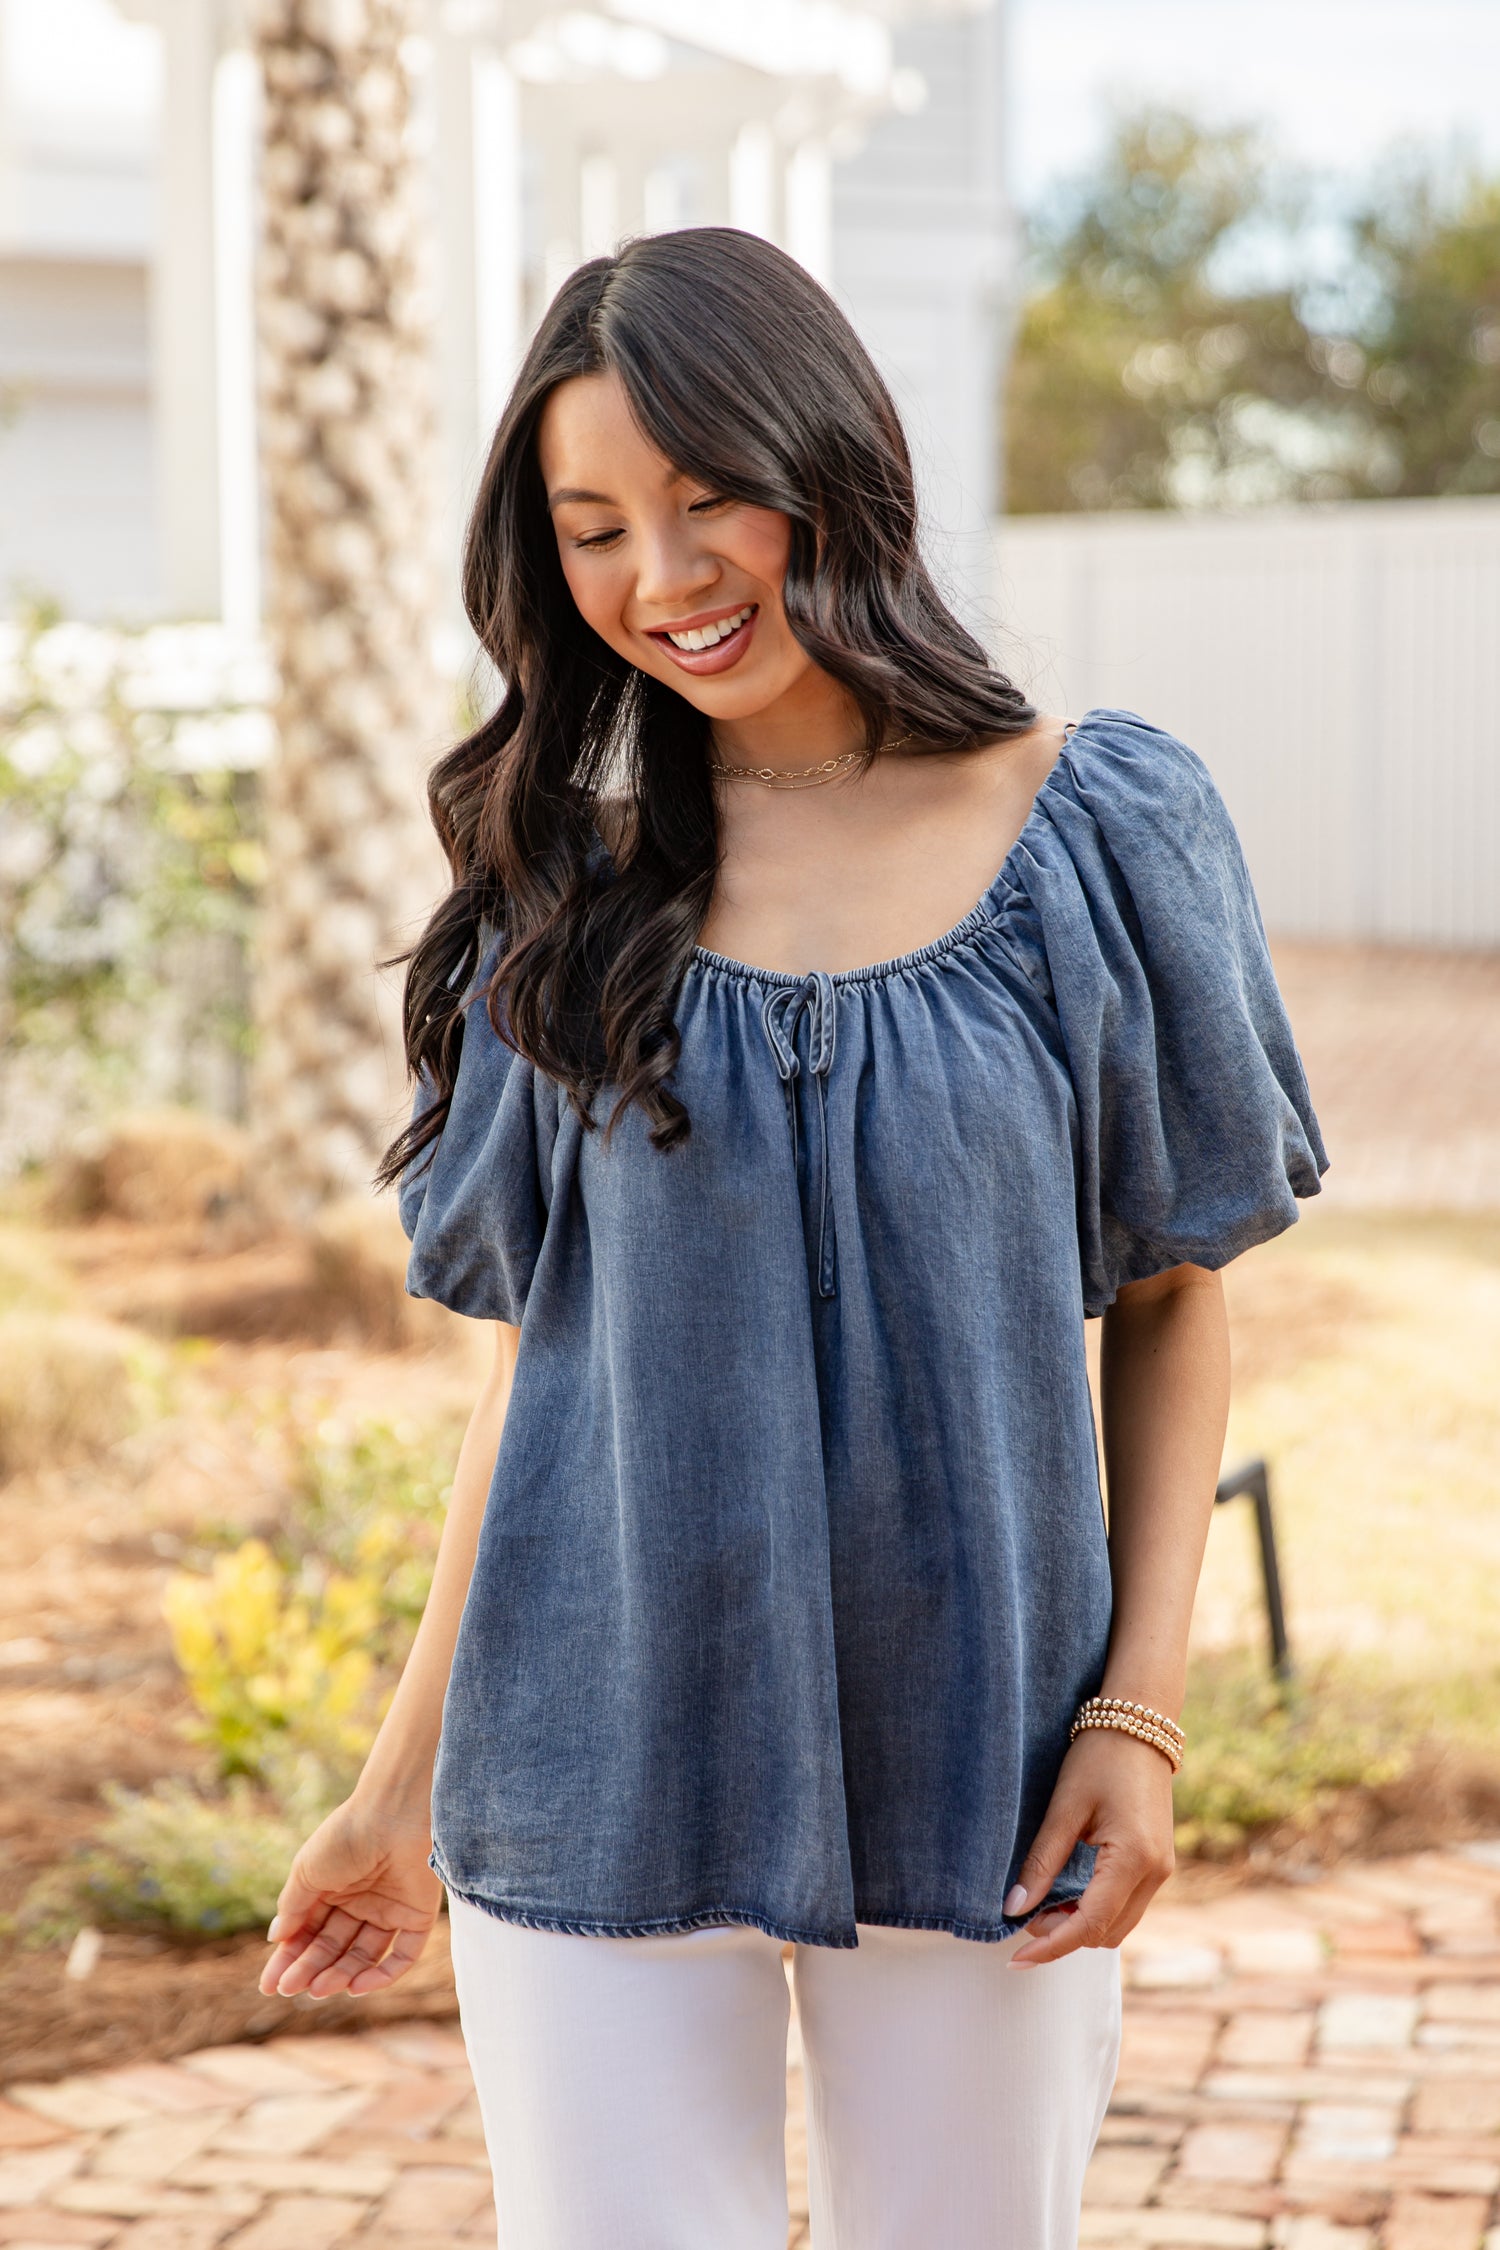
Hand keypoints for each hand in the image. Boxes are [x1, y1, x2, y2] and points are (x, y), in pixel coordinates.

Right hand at [258, 1792, 443, 1999]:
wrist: (394, 1814)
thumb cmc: (346, 1836)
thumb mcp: (307, 1871)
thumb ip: (292, 1907)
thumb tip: (276, 1939)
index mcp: (333, 1888)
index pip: (308, 1933)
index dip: (289, 1959)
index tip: (269, 1985)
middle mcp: (361, 1901)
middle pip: (333, 1947)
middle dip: (311, 1969)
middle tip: (291, 1988)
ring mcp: (390, 1910)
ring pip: (363, 1955)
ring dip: (340, 1976)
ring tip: (319, 1988)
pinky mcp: (418, 1916)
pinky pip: (402, 1955)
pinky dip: (382, 1976)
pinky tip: (356, 1986)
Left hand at [1006, 1728, 1174, 1967]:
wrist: (1140, 1724)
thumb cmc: (1098, 1757)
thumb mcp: (1064, 1807)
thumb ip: (1042, 1861)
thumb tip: (1014, 1909)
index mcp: (1133, 1859)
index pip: (1090, 1925)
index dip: (1052, 1947)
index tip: (1017, 1959)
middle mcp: (1155, 1872)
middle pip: (1107, 1934)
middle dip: (1065, 1936)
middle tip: (1025, 1919)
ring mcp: (1162, 1869)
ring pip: (1119, 1925)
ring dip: (1081, 1926)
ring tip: (1043, 1908)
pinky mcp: (1158, 1863)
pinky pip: (1127, 1905)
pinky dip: (1097, 1910)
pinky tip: (1068, 1896)